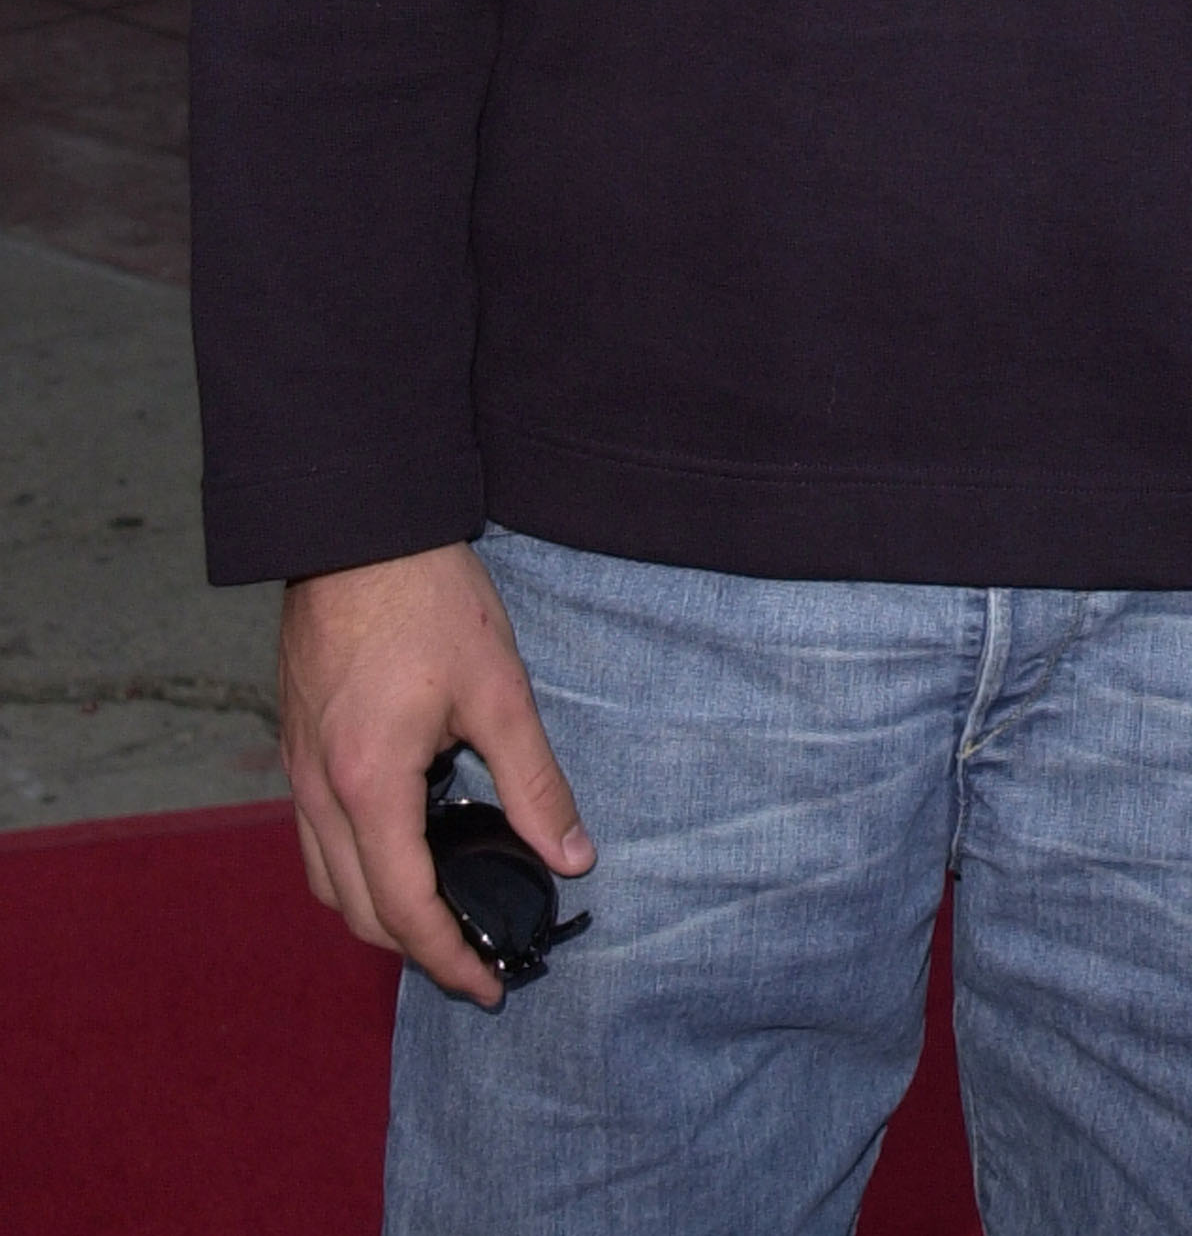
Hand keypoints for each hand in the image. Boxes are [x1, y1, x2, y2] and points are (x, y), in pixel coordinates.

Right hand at [279, 541, 593, 1007]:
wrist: (356, 525)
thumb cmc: (427, 598)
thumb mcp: (498, 689)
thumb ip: (534, 781)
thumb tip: (573, 856)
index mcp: (369, 783)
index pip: (405, 908)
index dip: (449, 960)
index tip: (490, 987)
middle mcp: (319, 789)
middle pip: (356, 910)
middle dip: (414, 949)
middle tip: (475, 961)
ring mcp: (298, 768)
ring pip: (326, 879)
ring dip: (378, 912)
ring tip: (442, 914)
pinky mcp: (298, 743)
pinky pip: (316, 837)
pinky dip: (355, 866)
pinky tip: (405, 845)